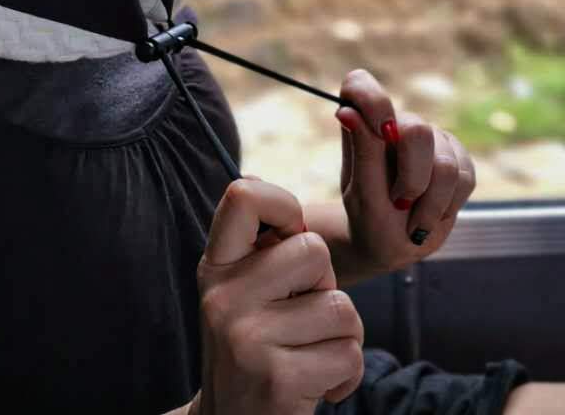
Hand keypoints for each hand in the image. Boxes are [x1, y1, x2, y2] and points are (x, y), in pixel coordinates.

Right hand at [193, 176, 364, 414]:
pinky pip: (349, 353)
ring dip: (341, 337)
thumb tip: (253, 179)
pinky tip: (317, 385)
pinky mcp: (278, 377)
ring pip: (341, 307)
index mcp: (215, 267)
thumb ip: (255, 248)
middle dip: (324, 287)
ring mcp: (247, 337)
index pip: (244, 195)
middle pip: (314, 251)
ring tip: (308, 355)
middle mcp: (223, 297)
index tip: (289, 235)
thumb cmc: (254, 351)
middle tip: (299, 320)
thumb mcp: (239, 294)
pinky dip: (347, 375)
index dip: (285, 205)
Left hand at [335, 68, 475, 272]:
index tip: (381, 133)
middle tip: (400, 203)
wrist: (395, 246)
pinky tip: (432, 214)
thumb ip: (362, 150)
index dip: (372, 99)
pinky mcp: (458, 157)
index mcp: (363, 125)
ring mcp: (431, 138)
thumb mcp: (362, 193)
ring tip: (414, 221)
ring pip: (445, 163)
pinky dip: (448, 205)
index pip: (360, 85)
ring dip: (431, 203)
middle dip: (412, 179)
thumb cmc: (370, 220)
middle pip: (418, 130)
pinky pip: (466, 177)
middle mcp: (397, 124)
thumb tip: (348, 110)